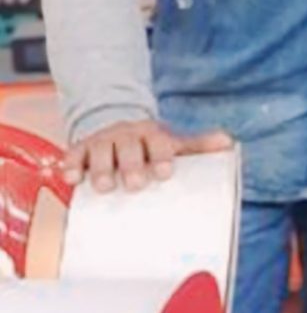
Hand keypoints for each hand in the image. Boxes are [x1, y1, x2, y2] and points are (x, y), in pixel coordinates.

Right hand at [62, 119, 232, 193]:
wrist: (117, 125)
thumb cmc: (151, 145)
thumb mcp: (174, 143)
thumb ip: (199, 146)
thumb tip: (230, 143)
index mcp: (152, 134)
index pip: (159, 142)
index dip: (162, 156)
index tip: (165, 172)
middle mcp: (127, 135)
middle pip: (129, 147)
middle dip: (131, 165)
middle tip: (135, 184)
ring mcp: (103, 142)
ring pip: (100, 151)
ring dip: (101, 168)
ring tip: (103, 187)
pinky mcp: (80, 150)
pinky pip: (73, 156)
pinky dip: (71, 166)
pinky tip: (71, 179)